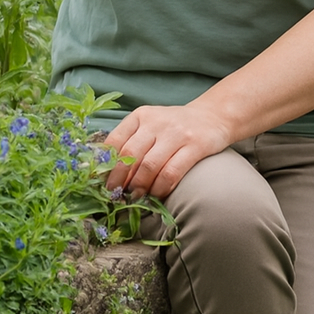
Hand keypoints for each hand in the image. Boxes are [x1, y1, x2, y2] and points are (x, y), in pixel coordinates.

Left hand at [101, 104, 231, 198]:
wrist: (212, 116)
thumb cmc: (174, 125)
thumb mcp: (150, 124)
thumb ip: (132, 141)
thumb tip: (110, 171)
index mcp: (140, 116)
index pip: (115, 140)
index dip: (106, 164)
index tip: (101, 181)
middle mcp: (155, 122)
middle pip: (130, 154)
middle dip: (119, 179)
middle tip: (115, 194)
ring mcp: (175, 133)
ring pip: (150, 165)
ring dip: (139, 186)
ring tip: (135, 197)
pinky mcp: (194, 146)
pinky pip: (172, 172)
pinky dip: (161, 188)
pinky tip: (157, 195)